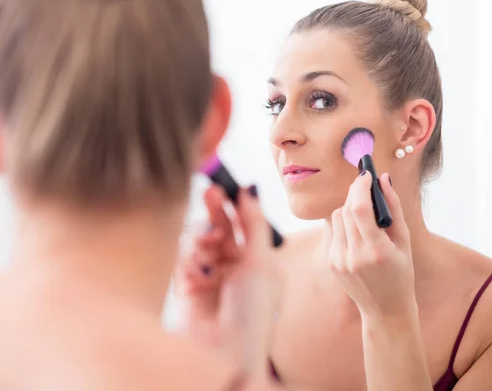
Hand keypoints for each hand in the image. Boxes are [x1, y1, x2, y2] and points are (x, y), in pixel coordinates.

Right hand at [174, 185, 278, 378]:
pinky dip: (190, 264)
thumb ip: (254, 224)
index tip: (226, 188)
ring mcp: (209, 275)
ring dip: (202, 241)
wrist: (227, 349)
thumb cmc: (253, 309)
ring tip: (207, 251)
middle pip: (218, 227)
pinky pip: (184, 261)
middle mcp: (231, 265)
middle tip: (209, 192)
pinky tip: (197, 278)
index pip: (241, 225)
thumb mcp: (261, 261)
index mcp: (253, 260)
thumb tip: (250, 191)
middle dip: (213, 211)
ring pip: (198, 241)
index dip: (233, 205)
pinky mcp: (188, 286)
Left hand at [328, 172, 415, 319]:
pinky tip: (358, 229)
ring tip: (365, 211)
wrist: (385, 310)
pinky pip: (334, 231)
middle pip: (346, 210)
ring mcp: (339, 261)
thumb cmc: (401, 273)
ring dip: (349, 207)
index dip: (361, 187)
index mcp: (376, 251)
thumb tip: (384, 179)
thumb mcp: (404, 242)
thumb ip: (394, 208)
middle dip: (355, 192)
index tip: (366, 174)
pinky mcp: (331, 263)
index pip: (360, 209)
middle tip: (365, 184)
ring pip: (337, 218)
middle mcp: (354, 256)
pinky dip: (345, 223)